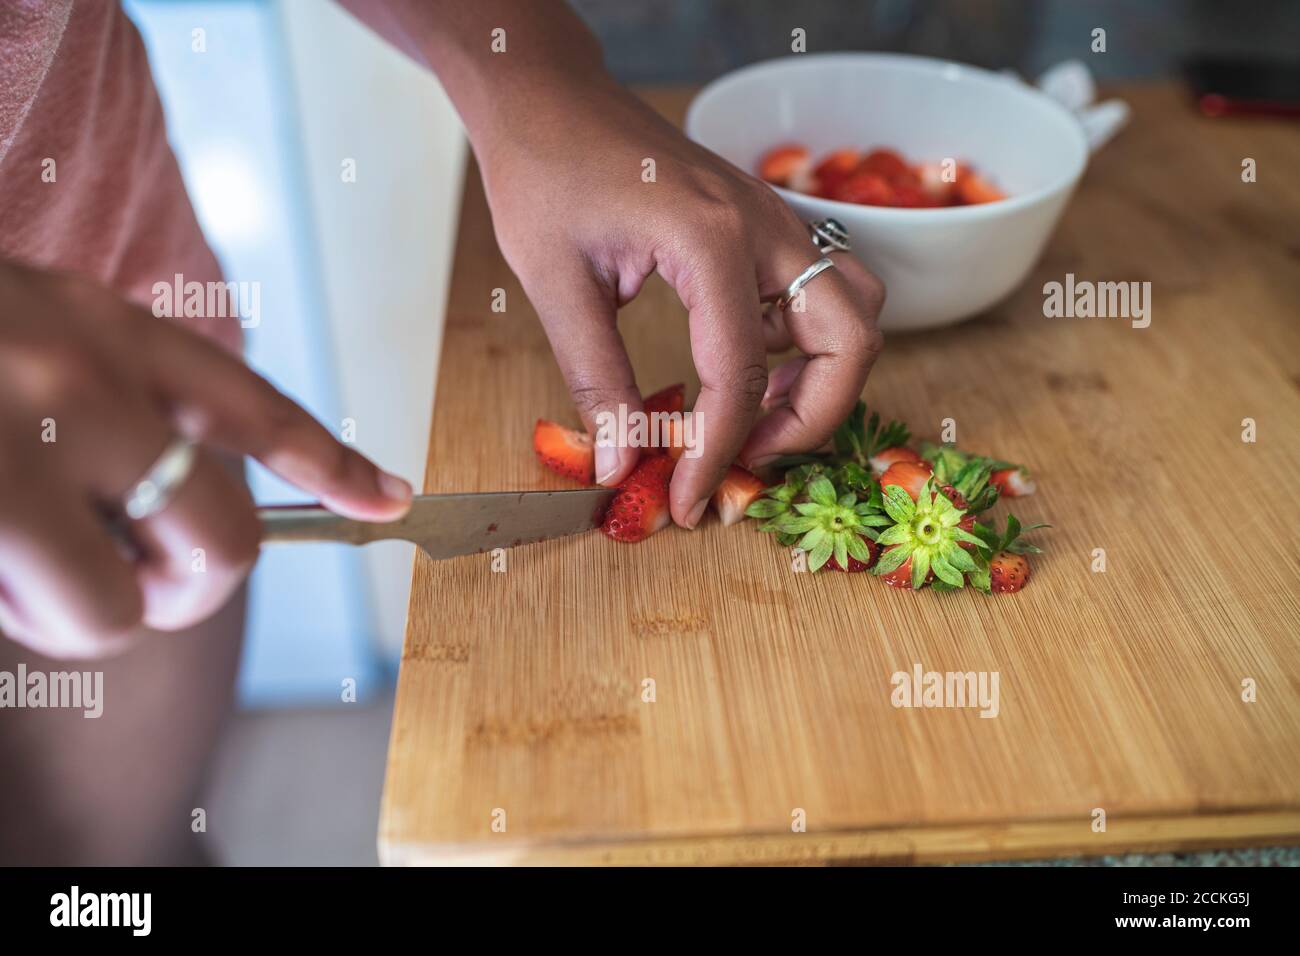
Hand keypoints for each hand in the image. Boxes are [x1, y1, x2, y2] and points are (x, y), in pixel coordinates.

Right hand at [0, 262, 411, 658]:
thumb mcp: (27, 327)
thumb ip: (110, 398)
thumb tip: (160, 510)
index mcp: (106, 329)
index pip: (255, 407)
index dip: (335, 464)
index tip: (391, 498)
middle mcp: (86, 382)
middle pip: (225, 540)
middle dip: (193, 591)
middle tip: (136, 589)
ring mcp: (28, 447)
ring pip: (122, 608)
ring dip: (80, 614)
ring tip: (18, 569)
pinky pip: (44, 618)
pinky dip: (17, 615)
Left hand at [477, 77, 884, 527]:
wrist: (550, 100)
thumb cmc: (544, 173)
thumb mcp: (556, 284)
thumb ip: (596, 381)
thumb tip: (622, 465)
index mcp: (712, 240)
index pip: (743, 374)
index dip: (721, 452)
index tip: (692, 501)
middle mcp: (764, 227)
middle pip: (851, 339)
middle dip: (815, 418)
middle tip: (749, 457)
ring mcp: (773, 220)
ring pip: (854, 312)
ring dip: (822, 379)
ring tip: (753, 417)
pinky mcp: (765, 224)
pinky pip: (821, 293)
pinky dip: (802, 345)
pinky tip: (743, 364)